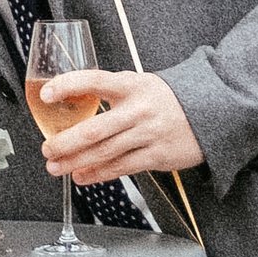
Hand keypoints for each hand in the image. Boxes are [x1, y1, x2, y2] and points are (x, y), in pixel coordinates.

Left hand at [39, 69, 205, 182]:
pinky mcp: (157, 156)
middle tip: (47, 149)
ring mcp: (148, 134)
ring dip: (75, 162)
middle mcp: (139, 109)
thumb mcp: (140, 84)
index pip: (95, 80)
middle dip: (64, 142)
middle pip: (94, 130)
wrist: (211, 112)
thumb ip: (111, 91)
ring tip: (56, 166)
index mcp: (132, 85)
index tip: (46, 94)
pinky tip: (82, 176)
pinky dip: (97, 174)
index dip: (68, 85)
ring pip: (104, 153)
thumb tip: (71, 100)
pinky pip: (121, 168)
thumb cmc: (166, 100)